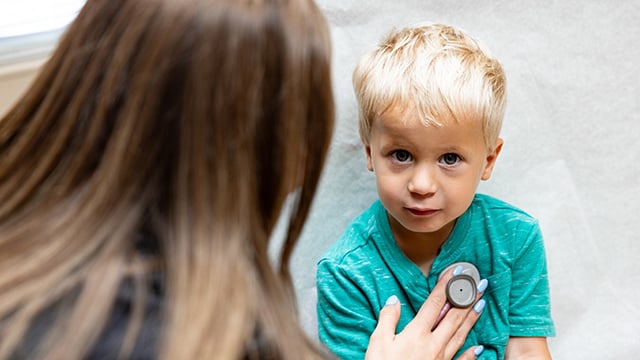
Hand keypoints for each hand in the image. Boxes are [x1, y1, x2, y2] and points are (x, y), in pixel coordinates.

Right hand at [365, 268, 486, 359]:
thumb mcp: (378, 342)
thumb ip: (388, 318)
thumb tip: (394, 300)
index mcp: (417, 333)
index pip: (435, 303)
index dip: (447, 286)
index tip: (457, 272)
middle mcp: (433, 343)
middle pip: (454, 316)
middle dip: (467, 297)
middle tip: (480, 283)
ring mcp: (441, 359)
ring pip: (461, 334)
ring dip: (472, 318)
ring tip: (482, 303)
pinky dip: (471, 354)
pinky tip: (480, 347)